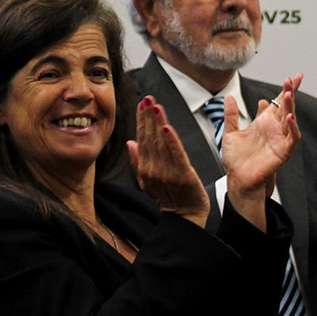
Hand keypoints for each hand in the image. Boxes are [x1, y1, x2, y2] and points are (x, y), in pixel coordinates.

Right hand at [127, 96, 209, 225]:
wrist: (186, 217)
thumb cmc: (170, 198)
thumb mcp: (148, 180)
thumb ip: (137, 160)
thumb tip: (130, 142)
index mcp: (144, 168)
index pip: (141, 139)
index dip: (141, 120)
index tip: (141, 104)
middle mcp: (153, 169)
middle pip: (150, 138)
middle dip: (148, 116)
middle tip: (147, 99)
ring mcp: (167, 172)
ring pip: (161, 143)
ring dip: (157, 122)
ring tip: (155, 106)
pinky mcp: (183, 175)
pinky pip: (176, 154)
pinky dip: (171, 140)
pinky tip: (166, 127)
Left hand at [223, 76, 301, 205]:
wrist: (237, 179)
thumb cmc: (236, 159)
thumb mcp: (230, 132)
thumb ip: (231, 115)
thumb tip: (229, 97)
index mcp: (263, 123)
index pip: (277, 103)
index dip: (285, 90)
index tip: (292, 77)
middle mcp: (274, 129)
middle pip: (286, 107)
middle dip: (290, 93)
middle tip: (292, 80)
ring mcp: (280, 140)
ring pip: (290, 120)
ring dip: (291, 107)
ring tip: (289, 94)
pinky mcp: (283, 152)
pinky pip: (292, 138)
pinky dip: (292, 127)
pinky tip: (288, 117)